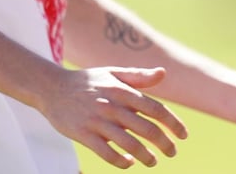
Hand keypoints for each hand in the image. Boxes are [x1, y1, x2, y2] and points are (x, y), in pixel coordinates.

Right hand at [41, 66, 187, 168]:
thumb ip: (138, 76)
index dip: (173, 123)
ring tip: (154, 161)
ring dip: (145, 156)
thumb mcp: (112, 73)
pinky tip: (129, 162)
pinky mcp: (83, 134)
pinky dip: (121, 161)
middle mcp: (112, 105)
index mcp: (122, 90)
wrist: (52, 88)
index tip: (183, 135)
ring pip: (129, 143)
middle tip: (172, 152)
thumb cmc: (87, 82)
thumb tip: (163, 73)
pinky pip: (106, 153)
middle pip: (146, 128)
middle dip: (164, 143)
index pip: (155, 109)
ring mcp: (97, 121)